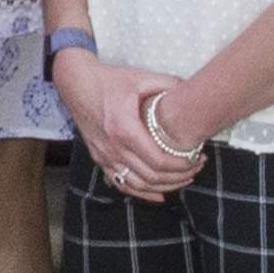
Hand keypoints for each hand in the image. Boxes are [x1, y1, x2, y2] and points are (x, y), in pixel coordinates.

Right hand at [65, 56, 199, 199]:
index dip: (182, 165)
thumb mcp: (141, 78)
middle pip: (151, 177)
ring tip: (183, 179)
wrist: (76, 83)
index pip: (159, 161)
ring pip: (138, 185)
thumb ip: (168, 84)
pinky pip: (121, 183)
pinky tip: (159, 193)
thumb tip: (192, 90)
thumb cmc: (109, 80)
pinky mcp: (99, 158)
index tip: (197, 158)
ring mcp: (104, 155)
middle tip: (197, 167)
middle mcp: (113, 147)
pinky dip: (141, 193)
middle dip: (179, 177)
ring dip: (164, 186)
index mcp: (125, 129)